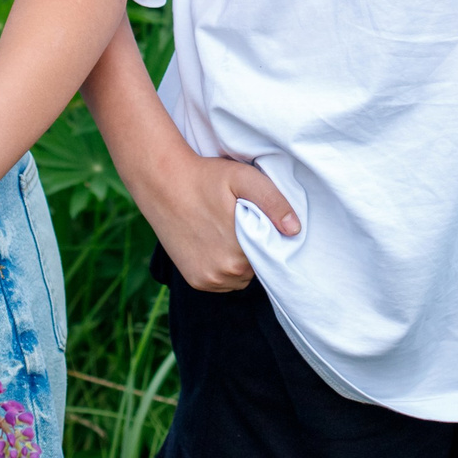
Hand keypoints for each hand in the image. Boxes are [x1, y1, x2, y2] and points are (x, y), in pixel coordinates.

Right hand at [134, 150, 298, 292]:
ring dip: (238, 261)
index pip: (271, 256)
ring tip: (225, 231)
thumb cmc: (206, 177)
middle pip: (255, 268)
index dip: (266, 238)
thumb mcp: (245, 179)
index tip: (254, 220)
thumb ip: (274, 203)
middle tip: (238, 222)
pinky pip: (222, 280)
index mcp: (240, 255)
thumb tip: (294, 230)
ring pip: (240, 277)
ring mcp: (207, 280)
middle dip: (252, 248)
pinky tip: (215, 242)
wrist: (162, 182)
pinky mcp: (195, 280)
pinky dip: (223, 267)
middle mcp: (224, 275)